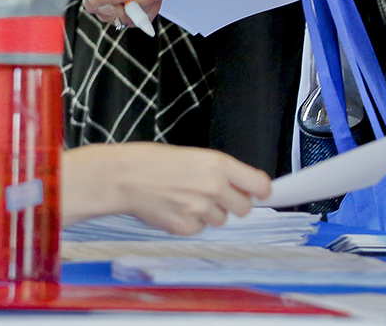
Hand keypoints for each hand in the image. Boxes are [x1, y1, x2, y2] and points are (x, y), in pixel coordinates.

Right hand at [62, 143, 271, 234]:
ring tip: (184, 198)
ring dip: (208, 213)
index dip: (261, 191)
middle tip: (214, 196)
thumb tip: (243, 187)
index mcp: (218, 164)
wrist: (124, 177)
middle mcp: (214, 187)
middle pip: (244, 208)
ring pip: (220, 220)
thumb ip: (221, 172)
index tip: (261, 193)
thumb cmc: (153, 162)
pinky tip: (173, 209)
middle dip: (233, 205)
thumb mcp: (194, 156)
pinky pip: (199, 230)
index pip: (259, 184)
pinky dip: (189, 223)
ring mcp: (201, 209)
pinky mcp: (187, 227)